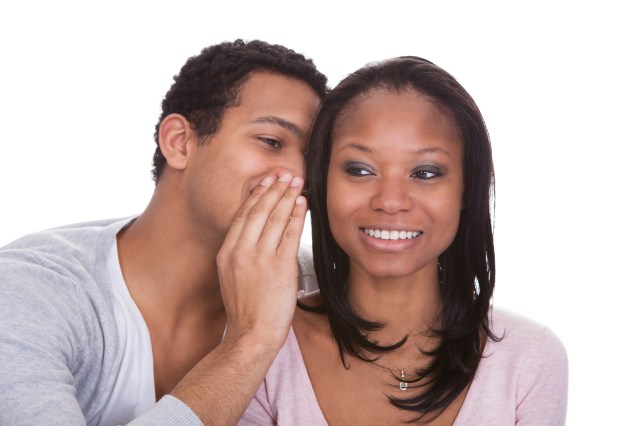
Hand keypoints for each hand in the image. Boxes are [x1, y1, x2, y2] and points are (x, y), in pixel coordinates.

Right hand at [216, 171, 306, 348]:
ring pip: (275, 218)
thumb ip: (238, 254)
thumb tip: (253, 234)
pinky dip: (297, 215)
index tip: (265, 181)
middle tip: (284, 173)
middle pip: (258, 211)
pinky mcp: (280, 267)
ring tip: (296, 182)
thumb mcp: (230, 277)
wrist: (251, 335)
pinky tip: (302, 203)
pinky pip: (290, 234)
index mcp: (226, 253)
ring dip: (287, 196)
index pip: (242, 215)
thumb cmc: (245, 310)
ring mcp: (260, 258)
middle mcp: (241, 251)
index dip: (256, 195)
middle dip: (273, 188)